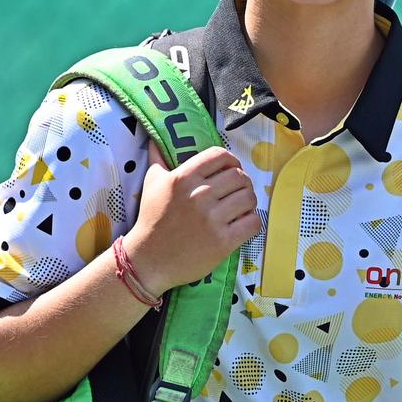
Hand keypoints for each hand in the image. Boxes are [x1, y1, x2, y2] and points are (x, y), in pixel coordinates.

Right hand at [125, 143, 258, 294]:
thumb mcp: (152, 185)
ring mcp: (212, 219)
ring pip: (249, 198)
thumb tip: (155, 141)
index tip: (231, 169)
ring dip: (249, 202)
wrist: (148, 259)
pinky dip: (252, 221)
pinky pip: (252, 223)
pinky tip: (243, 223)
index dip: (232, 161)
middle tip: (237, 191)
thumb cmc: (151, 219)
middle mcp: (199, 195)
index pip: (220, 156)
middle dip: (243, 182)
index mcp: (184, 178)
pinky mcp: (223, 241)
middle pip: (239, 176)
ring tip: (241, 207)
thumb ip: (157, 160)